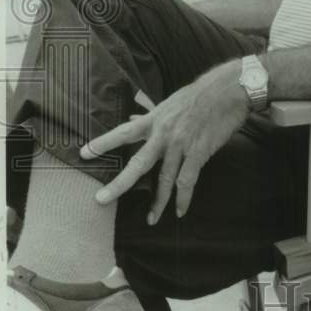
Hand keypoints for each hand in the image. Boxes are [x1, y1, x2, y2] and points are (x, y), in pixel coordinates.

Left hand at [81, 60, 248, 222]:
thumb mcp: (169, 103)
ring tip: (151, 219)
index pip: (123, 133)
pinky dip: (183, 198)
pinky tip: (179, 210)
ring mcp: (181, 145)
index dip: (103, 143)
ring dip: (157, 201)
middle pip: (138, 163)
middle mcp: (164, 134)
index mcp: (155, 120)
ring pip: (165, 178)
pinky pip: (188, 180)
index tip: (83, 153)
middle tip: (101, 200)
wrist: (227, 91)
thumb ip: (150, 115)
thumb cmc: (198, 95)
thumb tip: (133, 119)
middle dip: (119, 183)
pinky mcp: (199, 152)